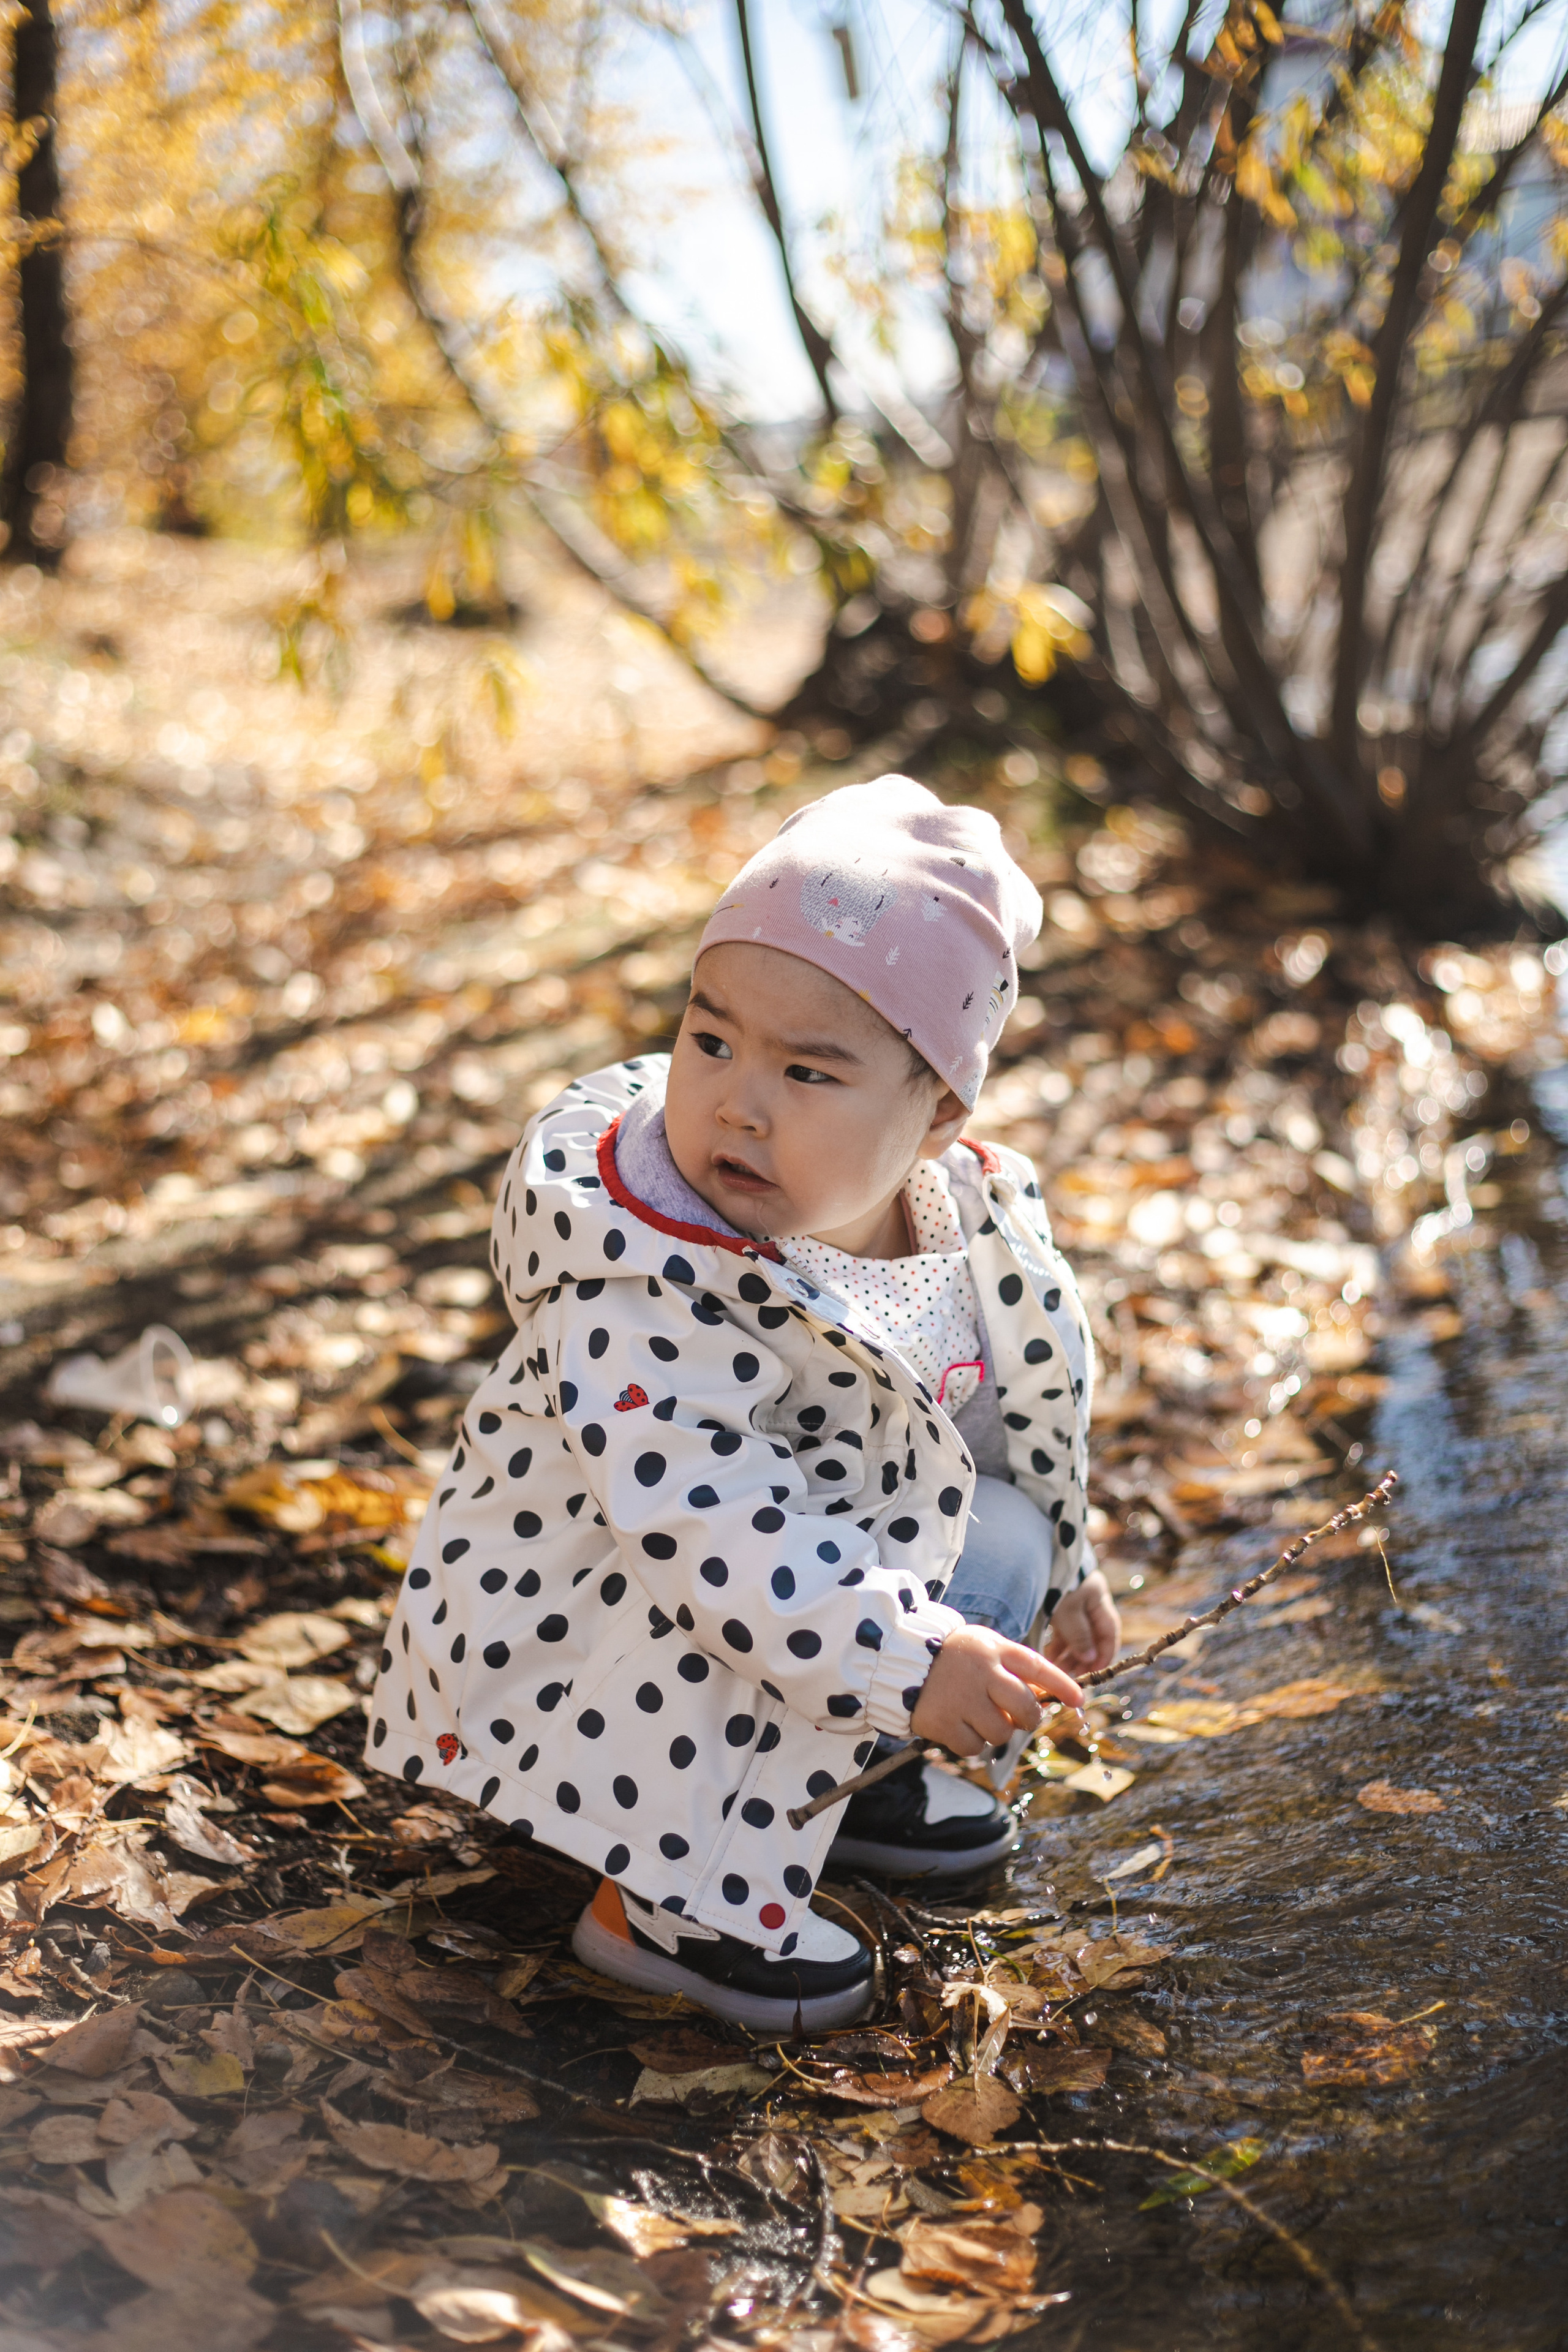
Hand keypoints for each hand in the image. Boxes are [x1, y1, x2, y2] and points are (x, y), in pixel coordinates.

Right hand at [911, 1626, 1081, 1756]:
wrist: (901, 1659)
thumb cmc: (954, 1656)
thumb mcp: (985, 1649)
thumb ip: (1013, 1669)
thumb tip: (1044, 1700)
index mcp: (994, 1649)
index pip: (1038, 1667)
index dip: (1061, 1685)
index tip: (1079, 1700)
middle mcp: (981, 1673)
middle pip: (1025, 1709)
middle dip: (1028, 1719)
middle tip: (1017, 1719)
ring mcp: (961, 1699)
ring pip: (1001, 1734)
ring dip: (996, 1732)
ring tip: (978, 1717)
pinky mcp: (943, 1722)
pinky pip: (974, 1748)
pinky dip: (971, 1743)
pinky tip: (959, 1725)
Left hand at [1042, 1569, 1120, 1675]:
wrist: (1031, 1559)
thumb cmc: (1054, 1584)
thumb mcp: (1068, 1611)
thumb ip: (1080, 1636)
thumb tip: (1090, 1659)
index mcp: (1099, 1599)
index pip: (1110, 1632)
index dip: (1105, 1654)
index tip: (1095, 1673)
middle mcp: (1088, 1601)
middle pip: (1092, 1636)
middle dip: (1083, 1658)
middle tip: (1073, 1676)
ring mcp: (1073, 1603)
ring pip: (1076, 1635)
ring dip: (1069, 1654)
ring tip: (1059, 1671)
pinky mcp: (1058, 1606)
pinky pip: (1062, 1630)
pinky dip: (1058, 1644)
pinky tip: (1050, 1658)